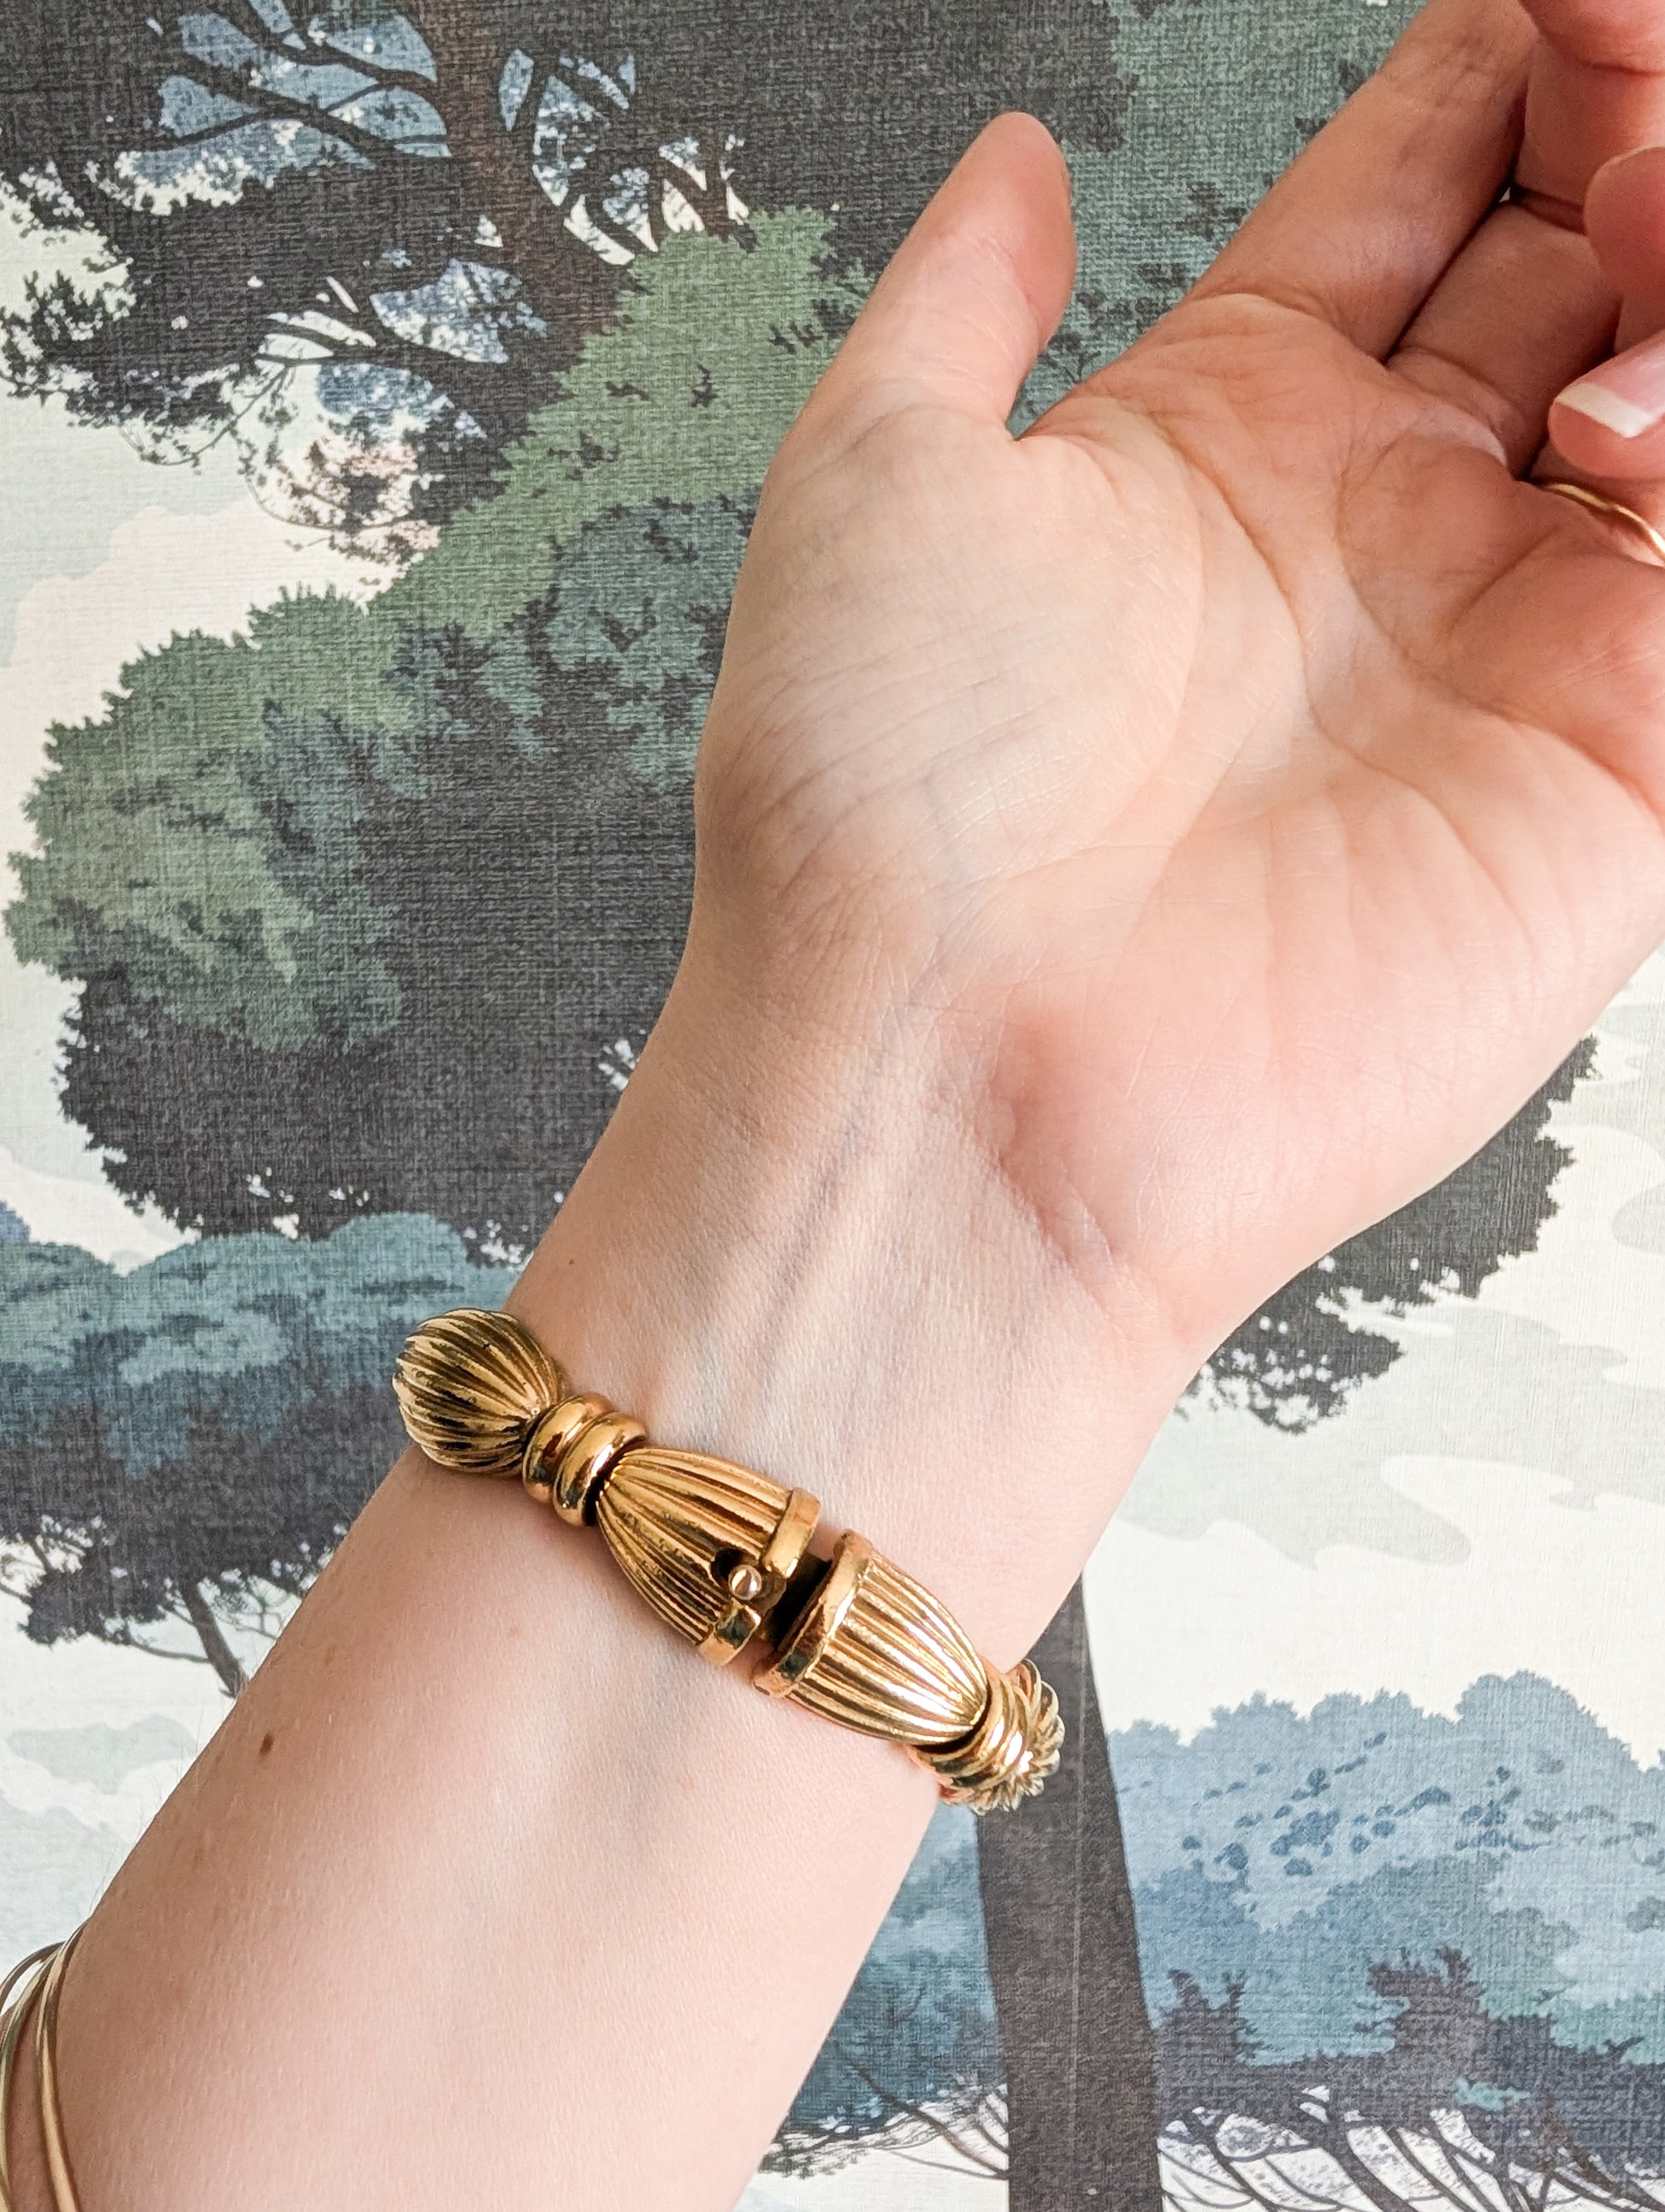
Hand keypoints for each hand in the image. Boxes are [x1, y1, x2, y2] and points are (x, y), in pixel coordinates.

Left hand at [681, 0, 1664, 1370]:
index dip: (1498, 55)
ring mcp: (1504, 642)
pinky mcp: (1607, 771)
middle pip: (1581, 249)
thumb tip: (1012, 159)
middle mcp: (1380, 529)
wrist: (949, 1067)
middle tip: (1616, 45)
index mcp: (1223, 439)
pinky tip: (1629, 399)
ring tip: (1641, 175)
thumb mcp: (873, 478)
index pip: (1417, 184)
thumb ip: (960, 298)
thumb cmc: (879, 810)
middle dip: (1623, 116)